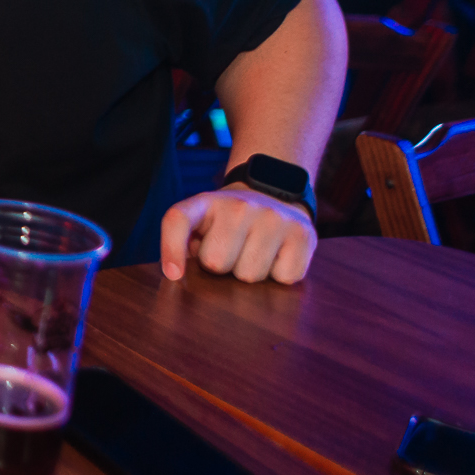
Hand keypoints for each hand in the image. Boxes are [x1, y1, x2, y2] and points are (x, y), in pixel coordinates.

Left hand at [160, 185, 314, 284]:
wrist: (275, 196)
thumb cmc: (230, 223)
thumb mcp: (203, 223)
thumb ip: (188, 244)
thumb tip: (180, 275)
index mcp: (205, 202)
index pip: (178, 219)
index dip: (171, 247)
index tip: (173, 275)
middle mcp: (239, 205)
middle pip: (217, 262)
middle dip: (220, 267)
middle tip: (231, 252)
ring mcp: (274, 218)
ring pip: (250, 275)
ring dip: (249, 274)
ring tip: (253, 253)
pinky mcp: (303, 235)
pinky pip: (284, 278)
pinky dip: (280, 276)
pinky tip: (277, 257)